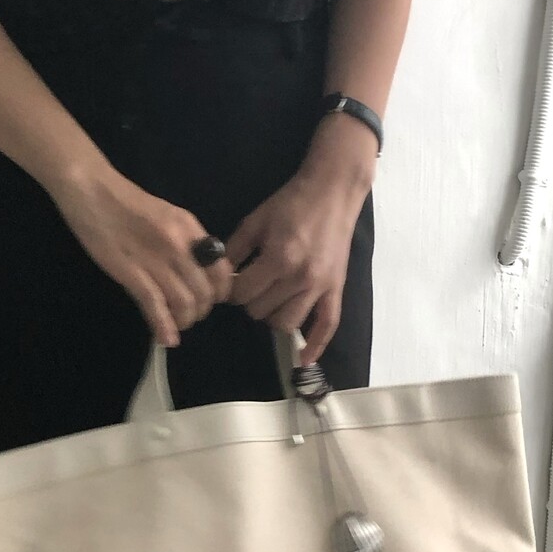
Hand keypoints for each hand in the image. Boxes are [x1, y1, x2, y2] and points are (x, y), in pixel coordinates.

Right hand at [47, 164, 235, 348]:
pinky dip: (163, 327)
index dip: (219, 293)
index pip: (221, 270)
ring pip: (184, 302)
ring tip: (176, 325)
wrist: (92, 191)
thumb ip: (186, 240)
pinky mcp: (131, 272)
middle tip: (189, 316)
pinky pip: (155, 305)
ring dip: (183, 321)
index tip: (209, 301)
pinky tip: (165, 339)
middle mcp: (180, 245)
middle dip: (200, 311)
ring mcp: (156, 259)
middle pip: (204, 292)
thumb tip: (198, 269)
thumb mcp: (168, 216)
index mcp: (191, 228)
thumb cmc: (126, 203)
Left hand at [223, 157, 370, 363]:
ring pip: (287, 323)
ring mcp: (321, 286)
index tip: (231, 281)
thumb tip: (216, 274)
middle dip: (249, 301)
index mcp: (278, 258)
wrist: (332, 191)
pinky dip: (315, 346)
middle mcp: (300, 278)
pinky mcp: (336, 289)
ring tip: (270, 300)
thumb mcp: (255, 220)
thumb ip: (234, 249)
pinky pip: (328, 326)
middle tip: (251, 285)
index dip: (230, 290)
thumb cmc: (291, 202)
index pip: (242, 293)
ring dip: (272, 316)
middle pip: (261, 311)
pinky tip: (304, 360)